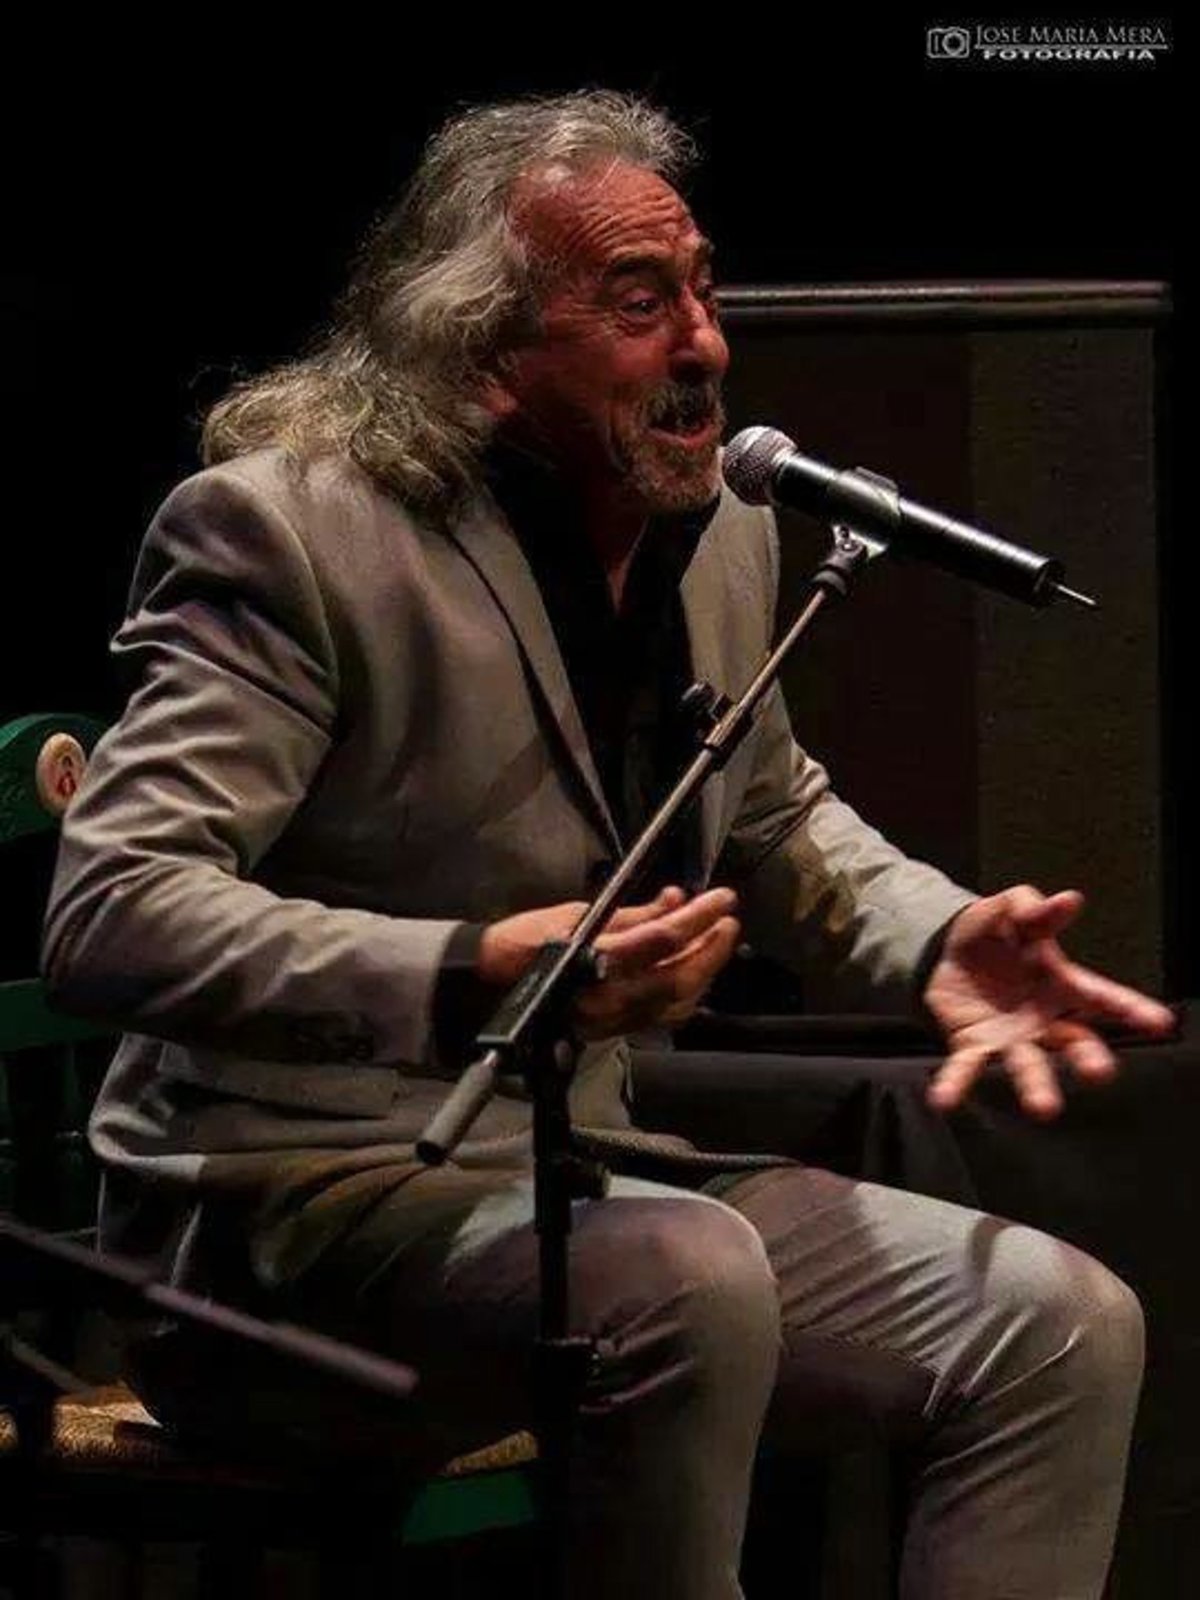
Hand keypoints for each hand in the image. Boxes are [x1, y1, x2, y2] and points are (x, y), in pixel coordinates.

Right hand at [479, 885, 740, 1038]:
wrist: (486, 987)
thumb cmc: (523, 943)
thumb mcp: (576, 915)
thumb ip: (631, 914)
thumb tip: (674, 901)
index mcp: (596, 964)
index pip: (664, 940)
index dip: (700, 917)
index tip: (723, 898)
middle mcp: (609, 999)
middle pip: (680, 979)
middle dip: (712, 949)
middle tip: (726, 920)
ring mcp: (612, 1021)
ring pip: (677, 1002)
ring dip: (703, 970)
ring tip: (713, 940)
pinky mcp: (612, 1031)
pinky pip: (662, 1015)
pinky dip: (684, 991)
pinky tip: (691, 968)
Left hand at [924, 884, 1174, 1118]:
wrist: (944, 952)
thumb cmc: (993, 933)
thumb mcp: (1010, 908)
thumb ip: (1035, 908)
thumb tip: (1069, 900)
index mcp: (1062, 984)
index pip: (1104, 997)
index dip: (1133, 1009)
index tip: (1161, 1023)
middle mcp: (1045, 1020)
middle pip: (1076, 1043)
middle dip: (1089, 1058)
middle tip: (1101, 1073)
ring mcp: (1010, 1039)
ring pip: (1029, 1066)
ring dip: (1036, 1086)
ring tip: (1044, 1109)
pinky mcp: (973, 1047)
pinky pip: (966, 1069)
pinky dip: (956, 1086)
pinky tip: (943, 1101)